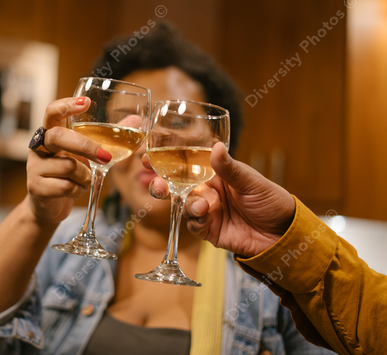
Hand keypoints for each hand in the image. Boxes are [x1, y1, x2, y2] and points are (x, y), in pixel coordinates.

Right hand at [26, 97, 111, 226]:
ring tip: (83, 180)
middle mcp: (40, 146)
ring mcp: (35, 166)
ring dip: (85, 176)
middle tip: (105, 157)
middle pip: (58, 137)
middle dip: (85, 146)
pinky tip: (74, 190)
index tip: (86, 102)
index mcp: (51, 133)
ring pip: (68, 166)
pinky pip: (66, 186)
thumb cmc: (70, 175)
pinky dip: (78, 190)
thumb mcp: (87, 154)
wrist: (50, 206)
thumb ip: (108, 137)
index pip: (52, 112)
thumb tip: (136, 119)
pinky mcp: (37, 187)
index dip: (66, 105)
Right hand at [146, 142, 295, 256]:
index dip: (167, 161)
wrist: (283, 234)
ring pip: (183, 205)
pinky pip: (193, 225)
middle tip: (156, 184)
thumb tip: (216, 147)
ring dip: (184, 203)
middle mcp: (207, 192)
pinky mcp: (209, 231)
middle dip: (162, 184)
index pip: (186, 165)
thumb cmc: (271, 200)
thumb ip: (230, 168)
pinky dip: (194, 220)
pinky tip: (202, 214)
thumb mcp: (252, 182)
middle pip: (177, 186)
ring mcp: (207, 211)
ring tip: (200, 205)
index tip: (148, 156)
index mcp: (215, 174)